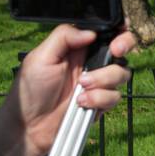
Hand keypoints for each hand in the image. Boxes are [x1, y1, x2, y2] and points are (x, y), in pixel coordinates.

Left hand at [0, 25, 138, 155]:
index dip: (117, 29)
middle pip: (121, 48)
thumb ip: (64, 37)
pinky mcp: (101, 103)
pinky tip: (81, 102)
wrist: (30, 126)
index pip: (104, 31)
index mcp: (77, 47)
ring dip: (103, 79)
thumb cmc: (30, 90)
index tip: (118, 32)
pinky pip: (114, 96)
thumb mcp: (41, 57)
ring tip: (82, 87)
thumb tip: (91, 32)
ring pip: (121, 73)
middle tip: (116, 50)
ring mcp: (98, 84)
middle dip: (124, 45)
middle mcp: (91, 63)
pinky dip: (98, 99)